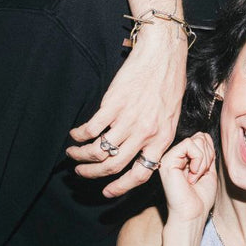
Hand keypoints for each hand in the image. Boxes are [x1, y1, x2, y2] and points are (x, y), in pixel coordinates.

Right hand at [67, 23, 187, 196]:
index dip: (121, 187)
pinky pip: (91, 129)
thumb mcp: (172, 114)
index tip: (107, 192)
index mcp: (163, 138)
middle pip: (114, 166)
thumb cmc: (169, 81)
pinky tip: (74, 134)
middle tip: (81, 173)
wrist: (163, 54)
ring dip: (81, 156)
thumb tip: (142, 152)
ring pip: (99, 150)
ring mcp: (129, 119)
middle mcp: (146, 133)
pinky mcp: (113, 104)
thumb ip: (158, 135)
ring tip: (73, 154)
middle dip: (93, 174)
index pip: (142, 174)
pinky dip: (79, 135)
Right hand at [158, 133, 216, 222]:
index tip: (206, 171)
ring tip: (195, 177)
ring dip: (203, 160)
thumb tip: (203, 135)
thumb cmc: (200, 198)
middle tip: (200, 175)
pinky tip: (191, 175)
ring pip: (196, 140)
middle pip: (199, 137)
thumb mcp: (208, 170)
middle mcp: (174, 156)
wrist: (193, 214)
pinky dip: (198, 160)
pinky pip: (189, 145)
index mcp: (183, 158)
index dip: (210, 152)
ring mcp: (169, 157)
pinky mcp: (167, 160)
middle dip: (208, 156)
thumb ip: (206, 152)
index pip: (201, 138)